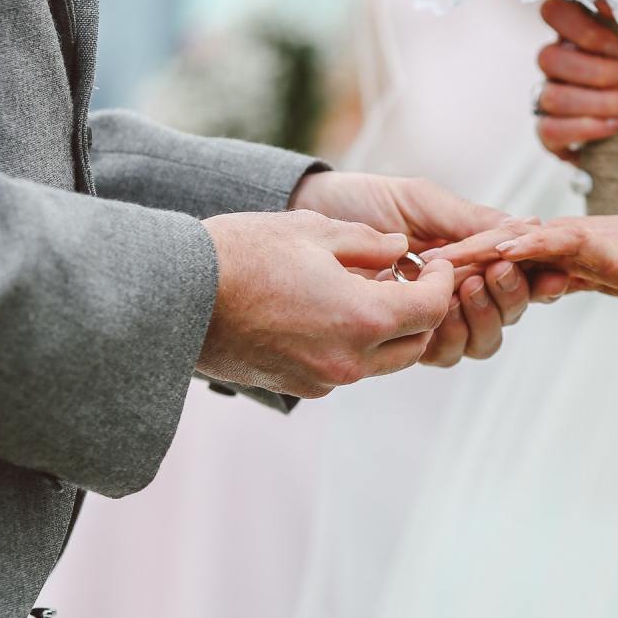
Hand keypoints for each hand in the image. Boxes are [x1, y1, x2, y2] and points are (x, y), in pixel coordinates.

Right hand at [197, 209, 457, 397]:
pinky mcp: (296, 386)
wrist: (175, 296)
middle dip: (421, 311)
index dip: (441, 283)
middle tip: (408, 278)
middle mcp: (348, 360)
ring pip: (380, 362)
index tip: (434, 263)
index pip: (431, 309)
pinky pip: (344, 369)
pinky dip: (352, 344)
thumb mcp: (311, 231)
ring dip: (386, 331)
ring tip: (367, 291)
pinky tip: (329, 311)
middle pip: (414, 343)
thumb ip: (366, 243)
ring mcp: (322, 379)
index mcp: (361, 317)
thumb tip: (400, 250)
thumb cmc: (241, 254)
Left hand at [290, 171, 570, 365]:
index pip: (520, 279)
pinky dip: (447, 333)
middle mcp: (459, 293)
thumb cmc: (366, 202)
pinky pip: (443, 352)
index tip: (550, 274)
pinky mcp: (404, 339)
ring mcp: (433, 319)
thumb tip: (531, 228)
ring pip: (481, 342)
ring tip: (466, 285)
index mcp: (472, 257)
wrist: (311, 216)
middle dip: (510, 298)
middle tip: (496, 272)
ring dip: (482, 317)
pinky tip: (435, 308)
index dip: (540, 282)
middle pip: (508, 316)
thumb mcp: (423, 202)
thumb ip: (472, 221)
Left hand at [430, 204, 617, 299]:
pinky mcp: (594, 243)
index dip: (456, 272)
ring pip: (508, 245)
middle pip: (488, 252)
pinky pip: (552, 242)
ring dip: (472, 259)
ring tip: (436, 267)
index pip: (493, 261)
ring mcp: (572, 239)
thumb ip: (569, 274)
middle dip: (450, 267)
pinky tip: (497, 253)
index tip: (418, 283)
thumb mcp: (603, 272)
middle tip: (412, 276)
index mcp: (551, 251)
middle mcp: (554, 241)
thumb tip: (541, 288)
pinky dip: (523, 247)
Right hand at [535, 0, 617, 194]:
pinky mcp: (559, 139)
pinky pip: (548, 131)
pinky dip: (586, 128)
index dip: (581, 29)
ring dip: (600, 102)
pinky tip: (616, 128)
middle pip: (547, 58)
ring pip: (551, 97)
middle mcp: (564, 65)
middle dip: (598, 72)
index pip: (553, 12)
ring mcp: (558, 102)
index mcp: (583, 33)